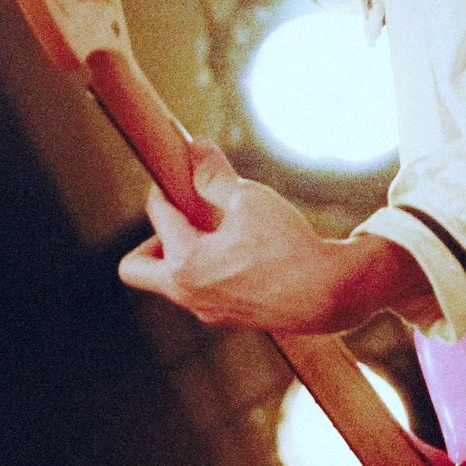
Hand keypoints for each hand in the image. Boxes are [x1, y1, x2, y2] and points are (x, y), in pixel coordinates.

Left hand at [116, 141, 431, 333]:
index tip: (180, 171)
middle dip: (151, 237)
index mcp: (185, 262)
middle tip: (184, 215)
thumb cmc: (289, 246)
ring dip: (182, 251)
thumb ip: (213, 175)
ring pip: (170, 280)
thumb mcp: (249, 199)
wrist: (330, 294)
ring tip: (219, 228)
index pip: (159, 214)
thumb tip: (195, 147)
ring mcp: (206, 310)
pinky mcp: (226, 318)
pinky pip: (198, 290)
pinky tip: (239, 249)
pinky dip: (205, 268)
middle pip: (136, 269)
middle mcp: (186, 293)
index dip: (168, 186)